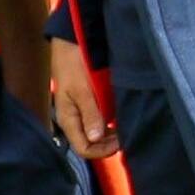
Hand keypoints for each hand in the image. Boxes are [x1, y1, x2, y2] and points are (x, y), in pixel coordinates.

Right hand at [44, 46, 119, 161]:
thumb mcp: (81, 89)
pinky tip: (121, 119)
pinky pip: (100, 122)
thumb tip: (95, 137)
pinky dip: (111, 125)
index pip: (83, 148)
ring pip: (97, 135)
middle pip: (91, 144)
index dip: (101, 151)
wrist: (71, 44)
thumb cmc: (72, 65)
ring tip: (126, 128)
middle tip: (126, 136)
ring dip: (111, 136)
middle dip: (108, 145)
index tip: (119, 143)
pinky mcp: (90, 104)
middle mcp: (75, 120)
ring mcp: (82, 113)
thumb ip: (90, 113)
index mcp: (68, 119)